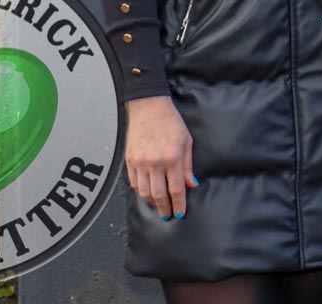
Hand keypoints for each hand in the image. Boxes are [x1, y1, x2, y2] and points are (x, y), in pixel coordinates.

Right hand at [124, 96, 196, 218]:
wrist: (148, 107)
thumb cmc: (170, 122)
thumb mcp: (186, 141)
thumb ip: (188, 165)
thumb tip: (192, 185)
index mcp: (172, 157)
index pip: (176, 188)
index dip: (178, 204)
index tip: (180, 213)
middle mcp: (155, 162)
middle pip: (158, 195)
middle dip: (164, 208)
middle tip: (168, 215)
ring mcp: (140, 162)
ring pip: (144, 192)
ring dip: (152, 202)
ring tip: (159, 206)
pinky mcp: (129, 160)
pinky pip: (134, 183)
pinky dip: (140, 191)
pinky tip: (147, 192)